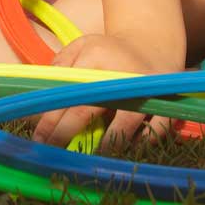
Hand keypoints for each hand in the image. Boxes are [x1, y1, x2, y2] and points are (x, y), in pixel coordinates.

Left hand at [30, 34, 170, 150]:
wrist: (152, 44)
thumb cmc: (109, 51)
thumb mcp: (81, 47)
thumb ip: (59, 67)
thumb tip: (38, 97)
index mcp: (95, 57)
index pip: (68, 95)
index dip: (50, 120)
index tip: (38, 139)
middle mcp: (120, 73)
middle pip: (87, 111)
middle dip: (65, 136)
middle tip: (51, 153)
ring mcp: (145, 89)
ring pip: (123, 126)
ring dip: (103, 146)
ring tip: (86, 160)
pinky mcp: (166, 102)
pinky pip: (154, 132)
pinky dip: (139, 144)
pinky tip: (123, 154)